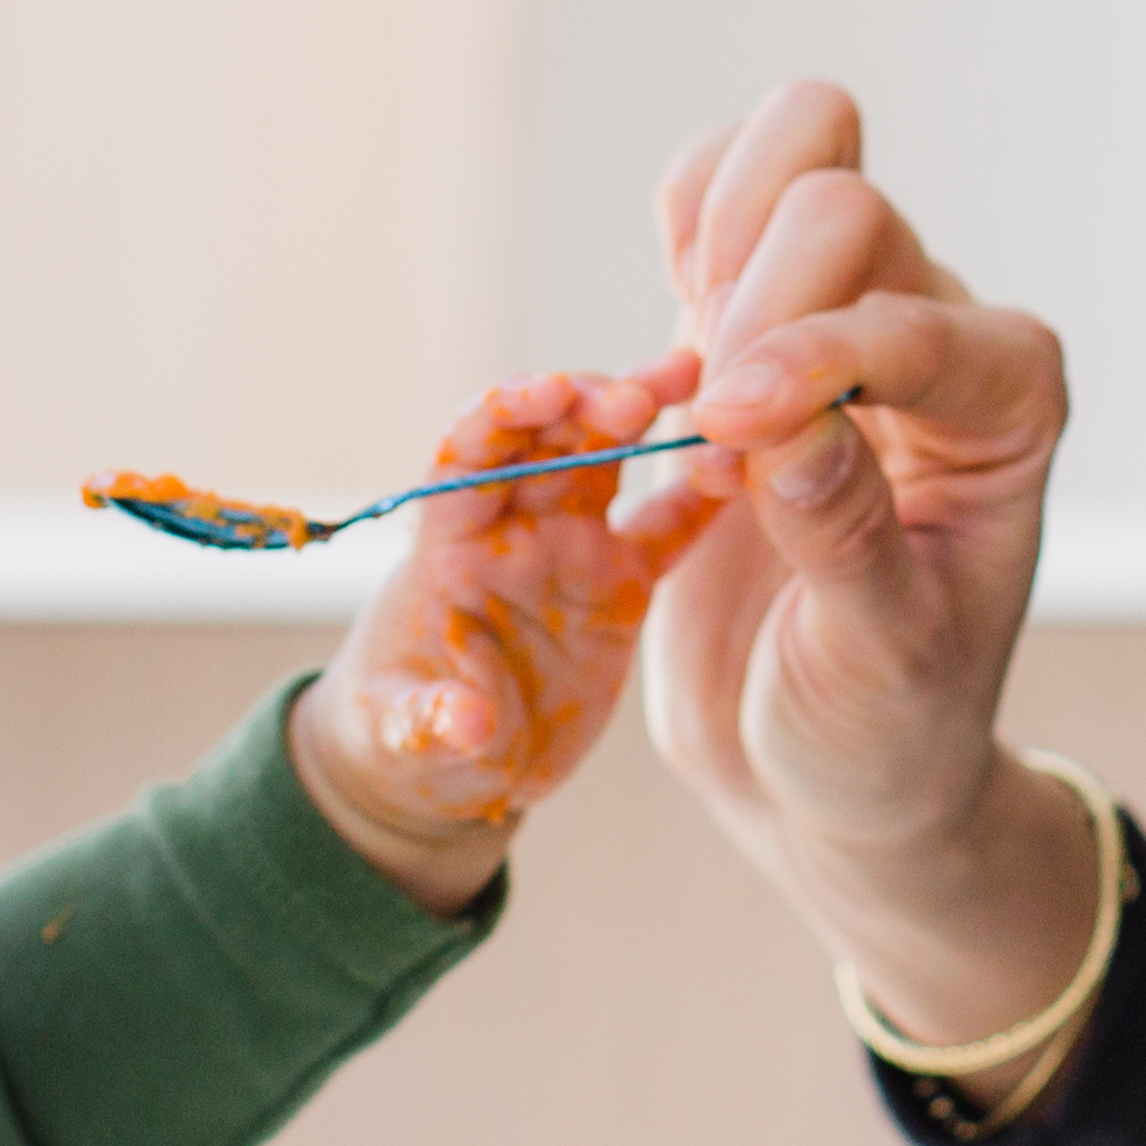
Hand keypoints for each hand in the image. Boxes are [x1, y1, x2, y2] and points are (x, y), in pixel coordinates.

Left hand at [290, 366, 722, 911]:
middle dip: (588, 403)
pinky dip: (702, 496)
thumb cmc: (406, 739)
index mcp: (449, 548)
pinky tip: (746, 461)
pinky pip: (668, 530)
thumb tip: (466, 721)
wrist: (454, 769)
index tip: (551, 394)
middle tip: (641, 393)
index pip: (469, 458)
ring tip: (692, 377)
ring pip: (607, 461)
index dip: (504, 415)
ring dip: (642, 411)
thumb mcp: (399, 735)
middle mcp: (513, 531)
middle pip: (547, 441)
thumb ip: (426, 720)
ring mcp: (570, 550)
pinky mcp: (619, 586)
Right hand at [644, 83, 1088, 1053]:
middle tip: (711, 426)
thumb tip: (774, 416)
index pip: (903, 318)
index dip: (806, 359)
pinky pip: (715, 197)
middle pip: (845, 205)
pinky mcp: (752, 323)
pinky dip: (678, 228)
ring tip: (690, 369)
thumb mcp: (878, 664)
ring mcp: (847, 312)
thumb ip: (842, 535)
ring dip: (716, 233)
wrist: (830, 768)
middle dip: (757, 296)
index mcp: (1008, 405)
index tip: (724, 439)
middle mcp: (942, 334)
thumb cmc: (884, 729)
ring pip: (793, 151)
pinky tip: (667, 345)